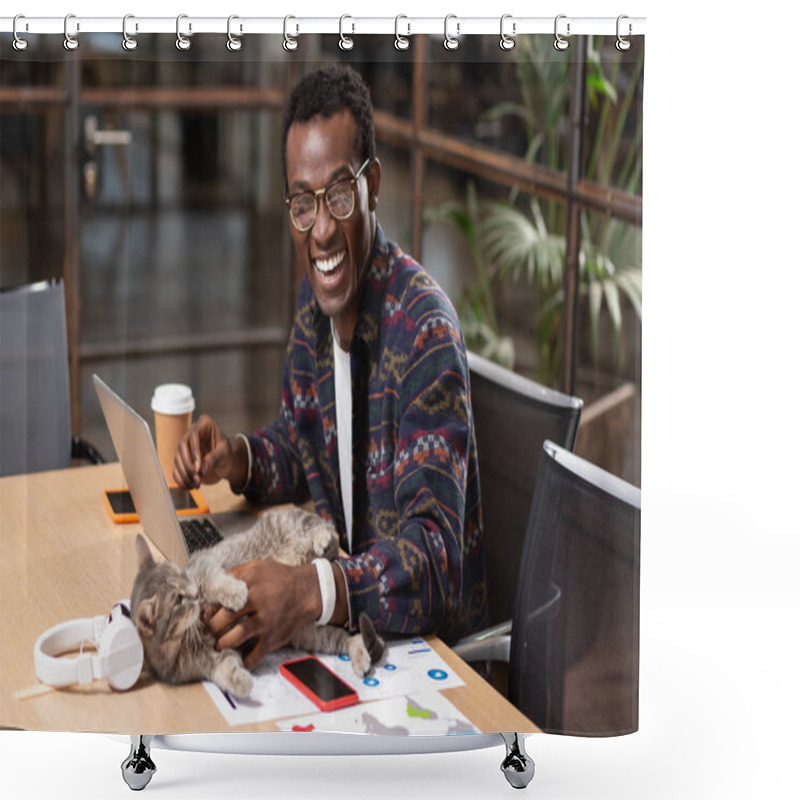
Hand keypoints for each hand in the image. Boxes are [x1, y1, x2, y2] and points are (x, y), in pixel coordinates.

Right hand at [173, 414, 244, 488]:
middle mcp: (191, 433)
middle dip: (188, 464)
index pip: (194, 435)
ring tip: (196, 484)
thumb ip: (215, 458)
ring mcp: (185, 446)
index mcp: (204, 424)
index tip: (198, 467)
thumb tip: (203, 469)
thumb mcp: (225, 453)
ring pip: (177, 459)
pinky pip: (176, 468)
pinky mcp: (181, 459)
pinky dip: (181, 479)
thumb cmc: (226, 452)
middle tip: (197, 477)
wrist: (224, 460)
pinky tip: (189, 486)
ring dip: (185, 474)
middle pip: (182, 446)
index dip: (194, 451)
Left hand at [204, 560, 320, 669]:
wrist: (307, 590)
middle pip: (225, 617)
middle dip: (212, 627)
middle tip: (210, 631)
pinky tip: (238, 660)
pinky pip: (256, 654)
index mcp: (250, 581)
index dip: (209, 608)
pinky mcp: (274, 636)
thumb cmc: (279, 579)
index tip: (205, 615)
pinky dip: (245, 661)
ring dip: (223, 643)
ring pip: (237, 636)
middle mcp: (258, 599)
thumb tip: (212, 589)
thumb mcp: (257, 567)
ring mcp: (267, 620)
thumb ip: (235, 575)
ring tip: (219, 645)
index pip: (221, 595)